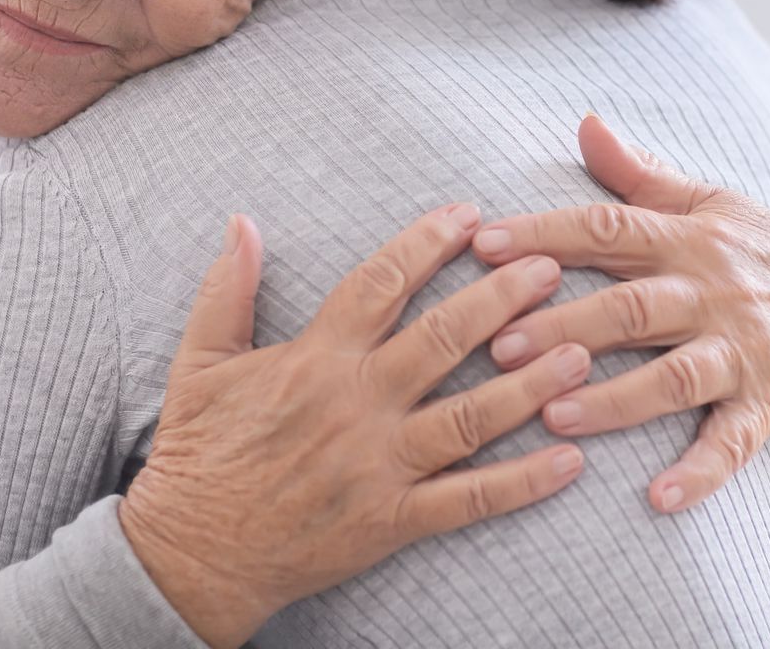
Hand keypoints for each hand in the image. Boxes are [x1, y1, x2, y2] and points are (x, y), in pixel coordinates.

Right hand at [119, 203, 589, 647]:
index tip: (470, 214)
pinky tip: (569, 460)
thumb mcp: (200, 362)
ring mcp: (378, 465)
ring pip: (469, 416)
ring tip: (581, 353)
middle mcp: (355, 404)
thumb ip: (226, 290)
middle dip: (501, 299)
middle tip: (551, 268)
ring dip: (530, 385)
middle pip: (442, 339)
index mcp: (314, 358)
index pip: (381, 283)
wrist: (189, 556)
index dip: (427, 243)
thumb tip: (240, 222)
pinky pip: (469, 500)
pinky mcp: (391, 521)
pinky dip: (523, 482)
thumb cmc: (197, 454)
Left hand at [468, 115, 769, 516]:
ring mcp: (742, 349)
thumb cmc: (767, 254)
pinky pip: (734, 441)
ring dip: (614, 399)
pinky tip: (661, 499)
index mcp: (688, 239)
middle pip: (631, 306)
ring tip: (555, 416)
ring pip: (674, 375)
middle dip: (563, 326)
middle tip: (495, 347)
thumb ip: (640, 175)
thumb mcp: (711, 204)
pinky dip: (701, 471)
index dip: (545, 235)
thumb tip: (584, 123)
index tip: (484, 245)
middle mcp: (712, 291)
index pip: (608, 228)